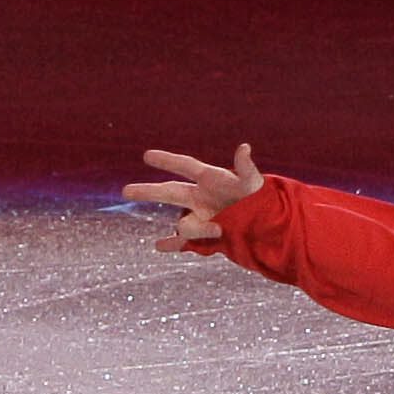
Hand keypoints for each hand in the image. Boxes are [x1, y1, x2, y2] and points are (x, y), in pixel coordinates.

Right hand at [123, 143, 264, 246]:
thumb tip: (244, 148)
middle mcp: (200, 197)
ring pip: (183, 223)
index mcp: (210, 179)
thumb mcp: (253, 182)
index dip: (167, 160)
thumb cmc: (262, 198)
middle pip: (169, 192)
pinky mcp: (203, 237)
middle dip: (148, 192)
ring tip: (219, 230)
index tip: (147, 156)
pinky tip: (158, 246)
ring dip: (195, 229)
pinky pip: (183, 241)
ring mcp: (200, 217)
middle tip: (126, 190)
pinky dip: (172, 244)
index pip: (184, 166)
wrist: (267, 224)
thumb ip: (246, 167)